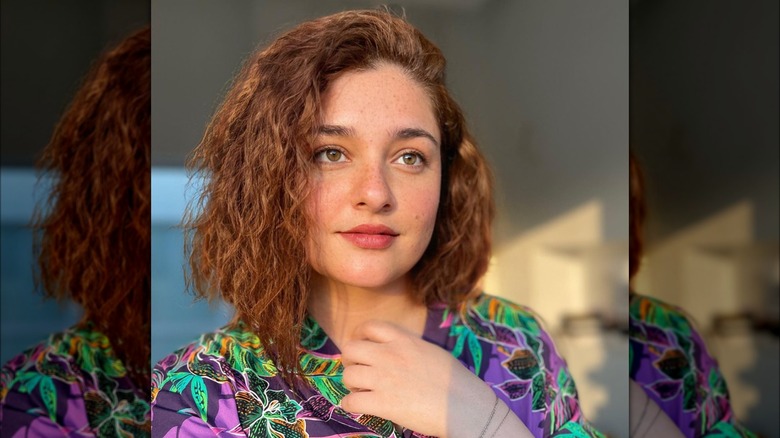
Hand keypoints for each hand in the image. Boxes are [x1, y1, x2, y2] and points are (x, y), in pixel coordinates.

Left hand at [339, 320, 528, 436]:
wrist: (464, 406)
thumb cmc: (456, 381)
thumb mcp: (432, 351)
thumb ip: (411, 347)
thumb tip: (398, 350)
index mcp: (404, 340)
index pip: (370, 326)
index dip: (359, 334)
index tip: (360, 343)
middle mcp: (390, 355)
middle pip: (351, 348)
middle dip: (349, 359)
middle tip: (357, 369)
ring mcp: (384, 379)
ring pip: (348, 374)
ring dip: (350, 383)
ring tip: (361, 389)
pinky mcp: (382, 403)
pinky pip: (351, 401)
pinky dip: (350, 404)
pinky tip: (359, 406)